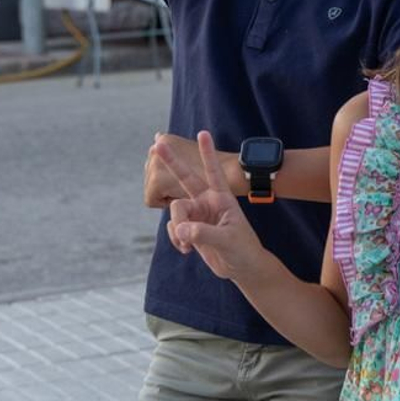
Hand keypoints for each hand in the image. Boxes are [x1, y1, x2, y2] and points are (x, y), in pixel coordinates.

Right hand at [156, 131, 269, 281]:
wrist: (241, 267)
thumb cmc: (243, 249)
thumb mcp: (227, 240)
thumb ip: (204, 233)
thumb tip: (181, 229)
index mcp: (222, 198)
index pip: (214, 171)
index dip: (207, 153)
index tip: (203, 133)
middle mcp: (207, 201)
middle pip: (185, 178)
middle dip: (172, 162)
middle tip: (157, 143)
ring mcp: (197, 214)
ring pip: (175, 212)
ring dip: (177, 228)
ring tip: (188, 244)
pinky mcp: (189, 228)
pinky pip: (173, 227)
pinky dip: (175, 238)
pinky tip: (186, 250)